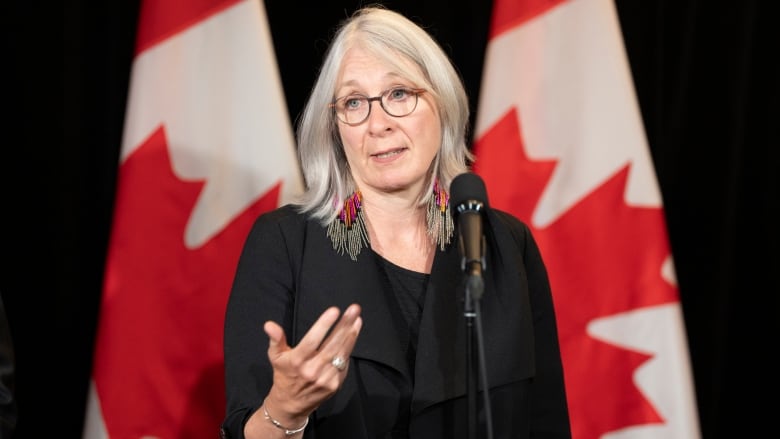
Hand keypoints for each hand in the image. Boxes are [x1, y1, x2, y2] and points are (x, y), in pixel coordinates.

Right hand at [263, 304, 362, 423]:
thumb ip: (275, 339)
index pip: (312, 340)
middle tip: (354, 309)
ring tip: (357, 319)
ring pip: (342, 353)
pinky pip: (344, 364)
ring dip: (351, 335)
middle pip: (332, 344)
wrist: (291, 404)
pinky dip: (349, 349)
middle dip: (344, 325)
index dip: (324, 325)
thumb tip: (269, 324)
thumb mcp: (275, 357)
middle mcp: (312, 370)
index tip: (334, 310)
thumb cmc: (284, 375)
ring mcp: (325, 379)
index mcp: (297, 361)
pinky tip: (352, 335)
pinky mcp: (335, 384)